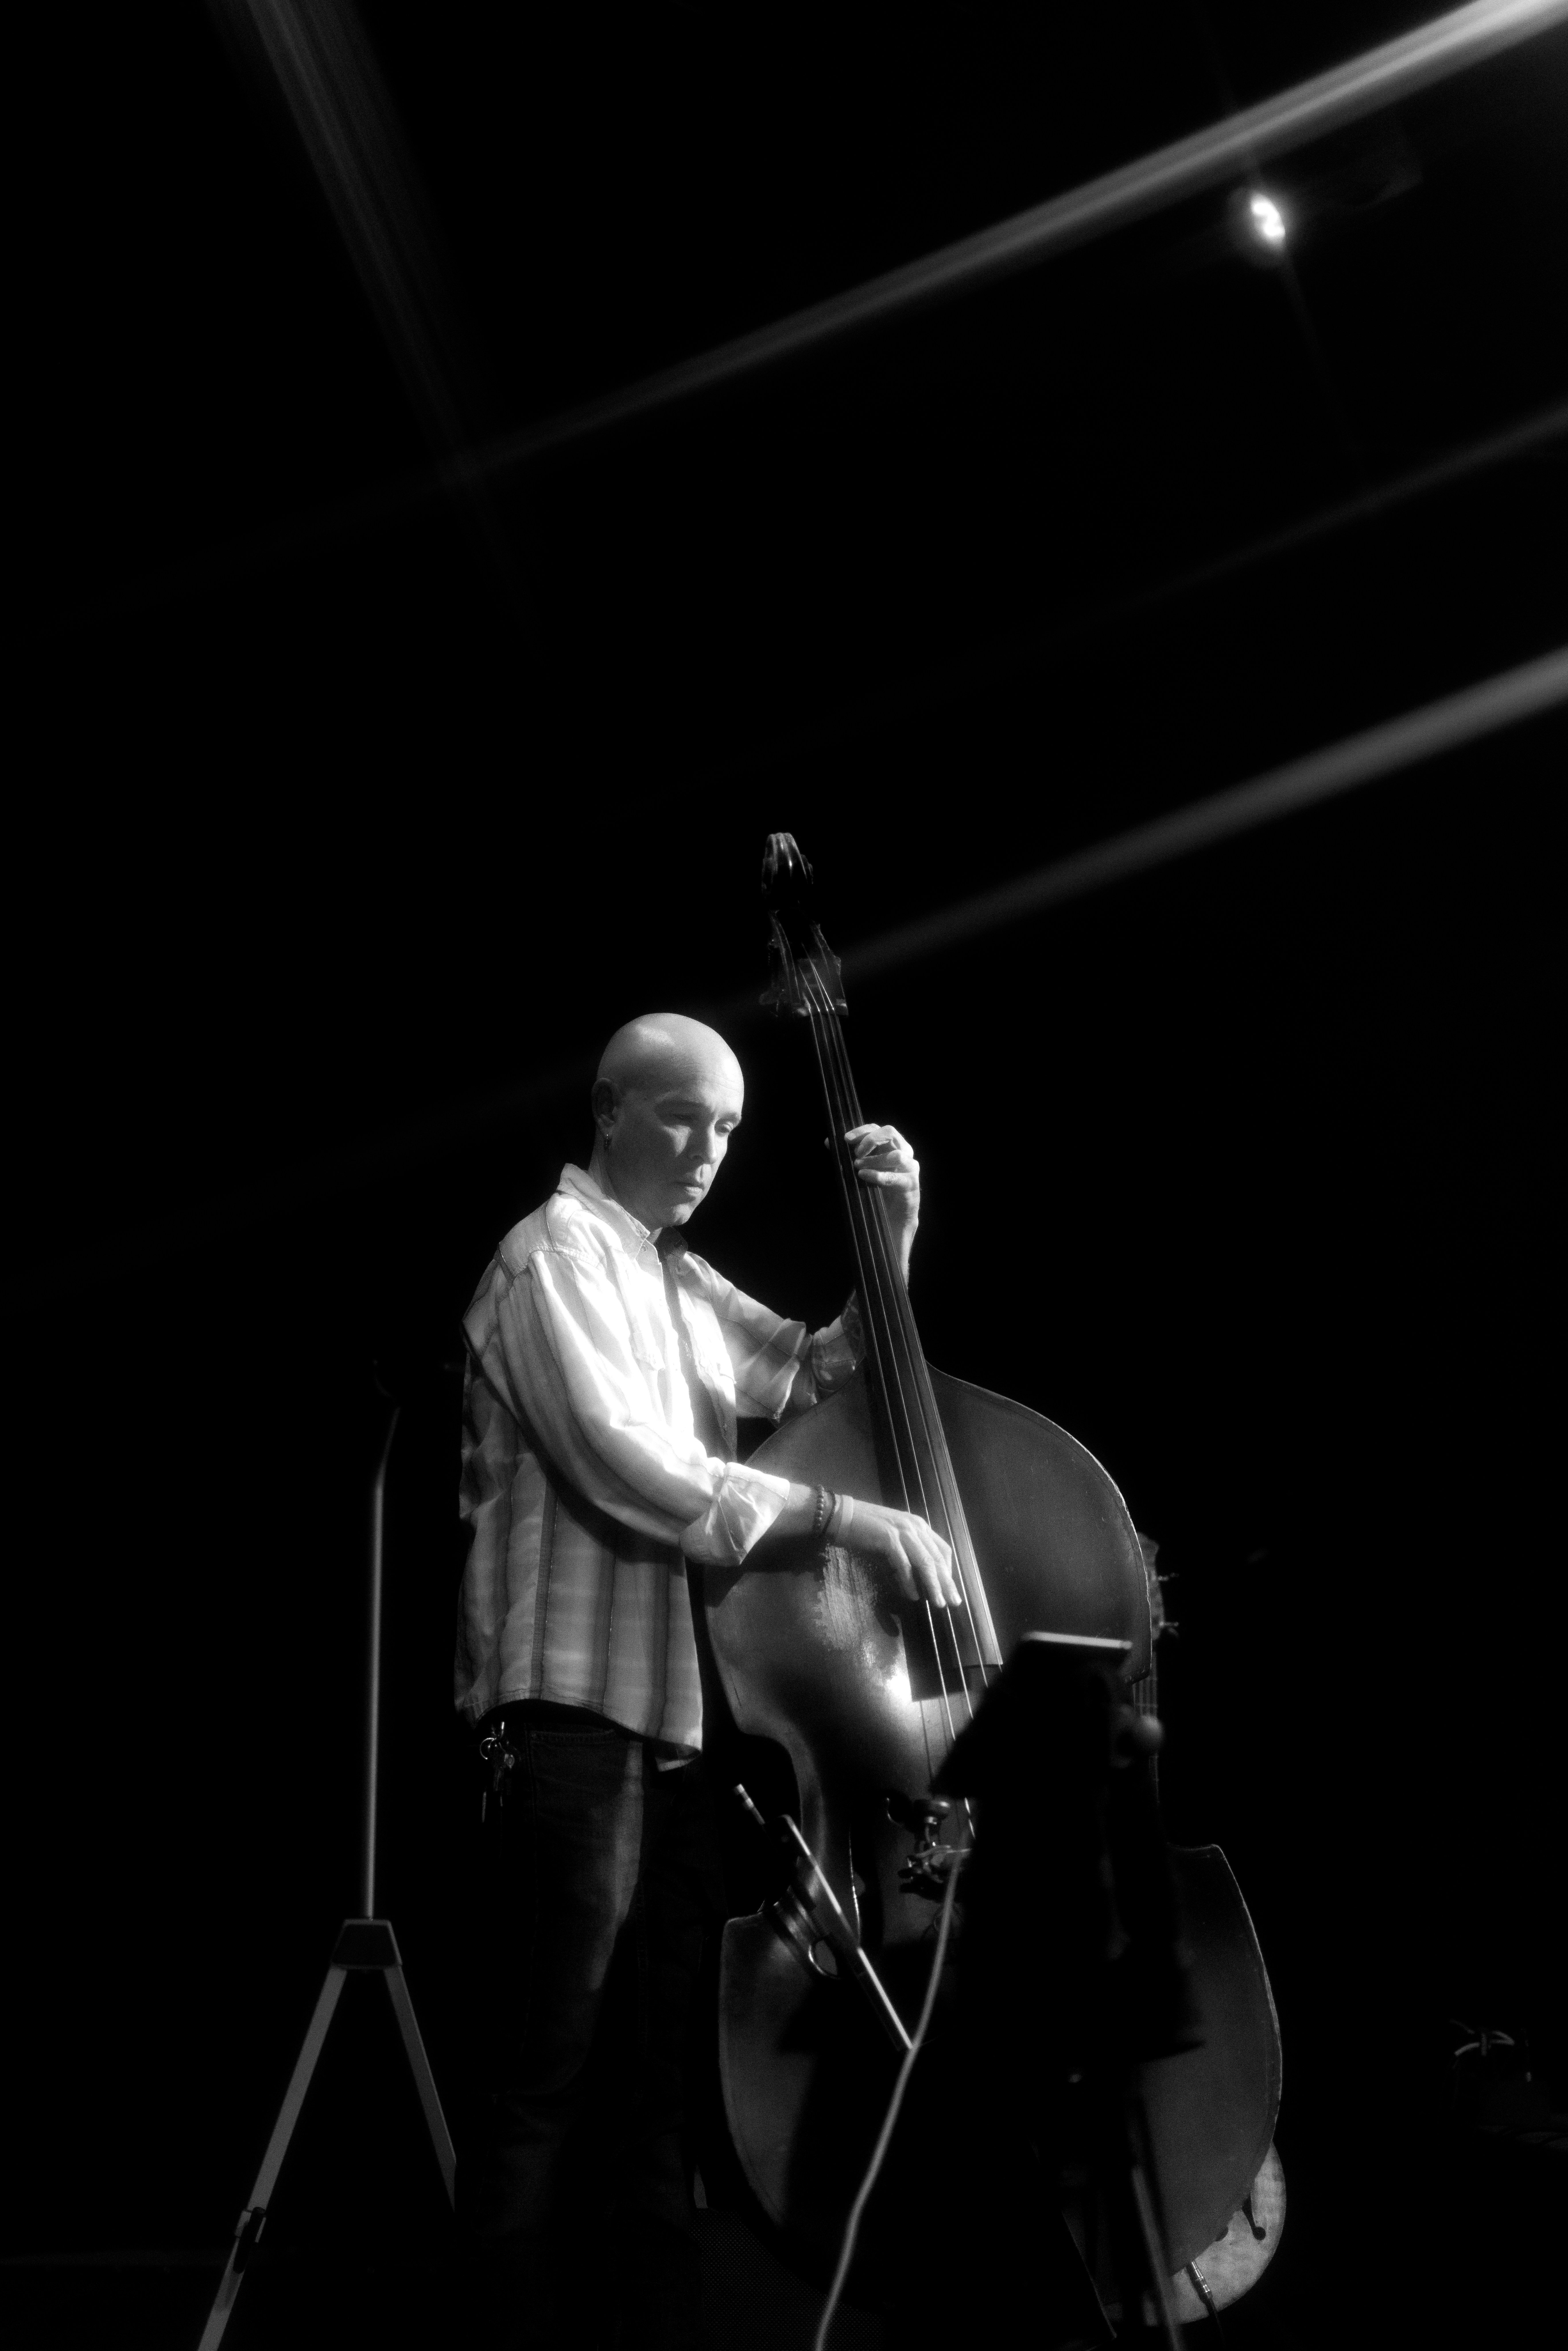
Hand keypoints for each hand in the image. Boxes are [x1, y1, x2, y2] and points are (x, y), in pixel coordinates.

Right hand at [841, 1498, 961, 1610]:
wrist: (843, 1516)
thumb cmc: (868, 1529)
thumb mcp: (895, 1539)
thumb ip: (908, 1554)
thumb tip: (917, 1583)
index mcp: (919, 1526)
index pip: (942, 1549)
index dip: (949, 1570)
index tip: (950, 1588)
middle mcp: (915, 1527)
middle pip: (937, 1558)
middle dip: (947, 1582)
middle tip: (954, 1602)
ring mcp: (902, 1531)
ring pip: (924, 1562)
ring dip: (933, 1585)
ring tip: (938, 1603)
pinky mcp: (889, 1538)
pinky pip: (903, 1564)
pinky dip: (909, 1581)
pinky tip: (913, 1595)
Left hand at [845, 1123, 919, 1277]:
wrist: (890, 1220)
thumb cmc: (875, 1192)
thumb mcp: (859, 1171)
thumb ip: (847, 1156)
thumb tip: (829, 1142)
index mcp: (891, 1146)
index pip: (877, 1128)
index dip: (861, 1131)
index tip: (846, 1139)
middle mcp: (904, 1153)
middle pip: (890, 1132)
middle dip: (870, 1140)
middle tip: (855, 1153)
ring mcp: (910, 1168)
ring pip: (896, 1155)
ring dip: (874, 1160)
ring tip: (857, 1168)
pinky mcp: (911, 1185)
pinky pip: (897, 1177)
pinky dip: (879, 1175)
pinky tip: (864, 1176)